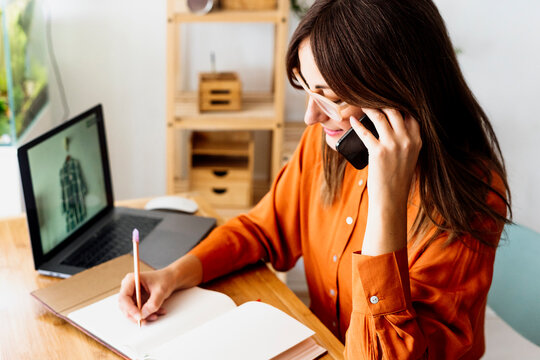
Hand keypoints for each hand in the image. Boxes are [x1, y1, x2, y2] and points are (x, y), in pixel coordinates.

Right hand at [118, 254, 202, 323]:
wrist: (171, 279)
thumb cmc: (165, 280)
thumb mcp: (161, 291)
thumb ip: (153, 303)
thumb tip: (143, 315)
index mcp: (131, 280)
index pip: (124, 297)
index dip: (130, 309)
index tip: (139, 316)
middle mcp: (129, 288)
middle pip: (125, 306)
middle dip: (136, 315)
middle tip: (146, 320)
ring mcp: (132, 295)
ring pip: (132, 311)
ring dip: (144, 316)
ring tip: (157, 314)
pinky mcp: (137, 301)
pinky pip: (139, 312)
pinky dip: (148, 314)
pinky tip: (158, 312)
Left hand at [350, 108, 421, 254]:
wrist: (391, 199)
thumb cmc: (397, 179)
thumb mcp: (409, 157)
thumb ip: (406, 140)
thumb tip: (392, 124)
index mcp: (418, 140)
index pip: (410, 112)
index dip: (398, 102)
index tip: (386, 95)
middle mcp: (408, 140)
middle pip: (395, 109)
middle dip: (381, 100)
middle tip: (369, 95)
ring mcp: (394, 145)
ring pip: (380, 116)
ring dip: (368, 107)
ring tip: (359, 102)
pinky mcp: (379, 152)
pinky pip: (365, 132)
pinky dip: (356, 124)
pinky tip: (352, 120)